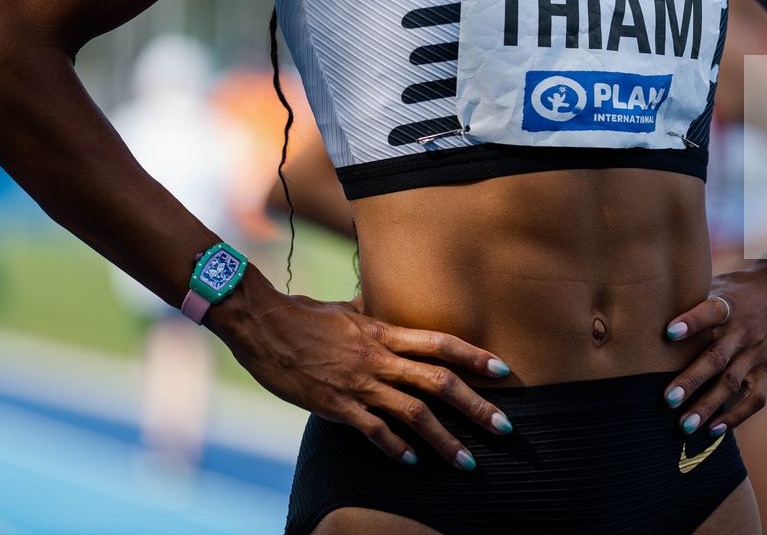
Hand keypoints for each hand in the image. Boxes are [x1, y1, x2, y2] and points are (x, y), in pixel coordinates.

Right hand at [217, 283, 515, 469]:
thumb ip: (368, 312)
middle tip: (505, 428)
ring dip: (445, 441)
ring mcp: (359, 384)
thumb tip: (374, 304)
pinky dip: (395, 449)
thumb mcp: (344, 310)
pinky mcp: (336, 407)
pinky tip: (412, 463)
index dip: (475, 356)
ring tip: (468, 462)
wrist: (261, 324)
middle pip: (439, 383)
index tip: (503, 372)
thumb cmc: (301, 314)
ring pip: (414, 414)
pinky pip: (373, 432)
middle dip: (476, 408)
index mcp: (385, 332)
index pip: (441, 343)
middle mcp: (379, 359)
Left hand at [658, 259, 766, 437]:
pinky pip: (755, 398)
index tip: (669, 332)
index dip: (692, 321)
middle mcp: (743, 331)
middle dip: (692, 380)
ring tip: (685, 426)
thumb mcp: (720, 286)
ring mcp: (757, 353)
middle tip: (668, 400)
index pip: (711, 311)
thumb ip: (694, 301)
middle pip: (717, 357)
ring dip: (708, 405)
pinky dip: (736, 416)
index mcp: (729, 306)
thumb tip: (652, 310)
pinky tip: (713, 430)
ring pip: (731, 382)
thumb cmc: (740, 292)